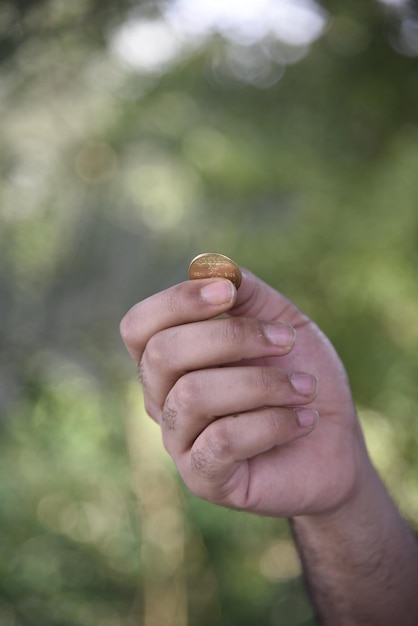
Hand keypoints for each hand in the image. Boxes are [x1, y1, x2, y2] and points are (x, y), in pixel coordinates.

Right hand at [120, 269, 368, 517]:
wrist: (333, 442)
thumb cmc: (299, 375)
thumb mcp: (281, 321)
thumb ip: (245, 291)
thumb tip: (207, 266)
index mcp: (170, 360)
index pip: (139, 326)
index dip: (177, 301)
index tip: (229, 292)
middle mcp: (162, 399)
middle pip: (162, 354)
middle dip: (232, 337)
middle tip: (287, 341)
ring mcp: (178, 441)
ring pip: (194, 394)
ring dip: (263, 383)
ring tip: (304, 388)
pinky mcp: (204, 478)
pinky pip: (223, 440)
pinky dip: (274, 421)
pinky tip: (303, 420)